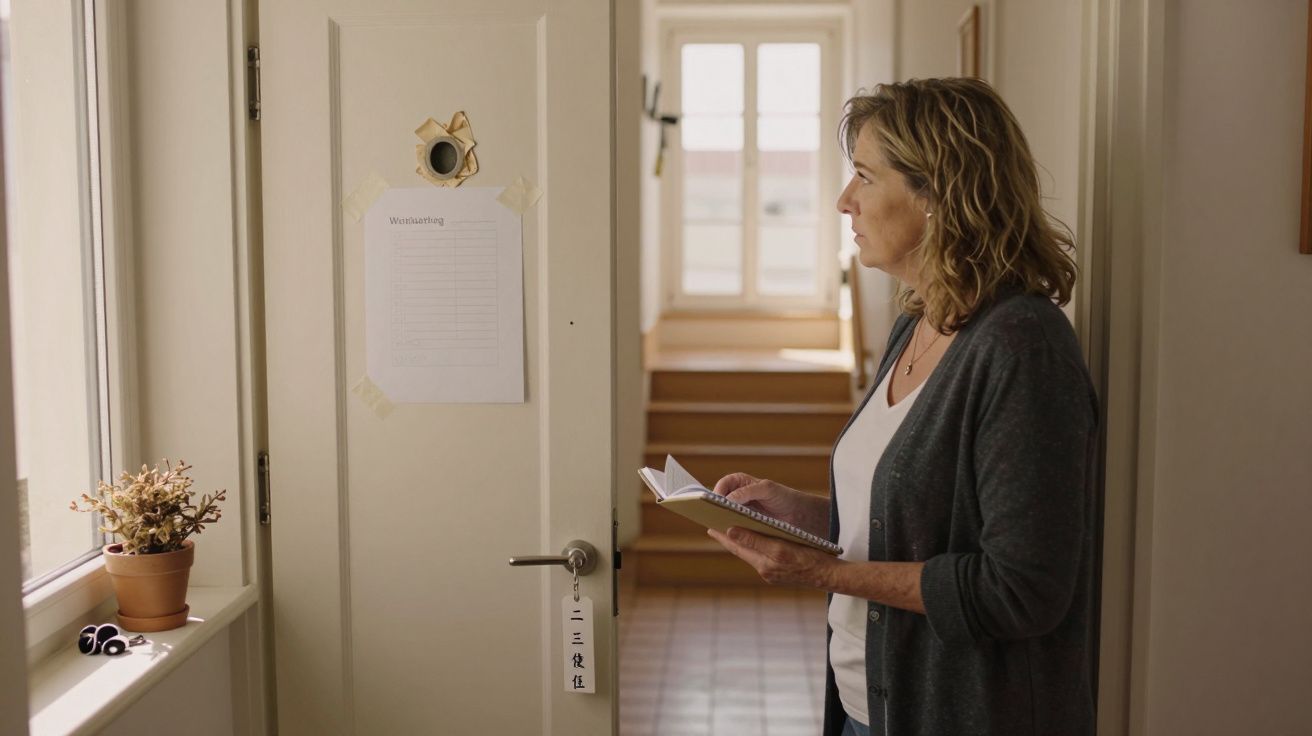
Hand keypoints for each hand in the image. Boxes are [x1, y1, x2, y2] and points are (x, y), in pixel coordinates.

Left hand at [707, 527, 839, 587]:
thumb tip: (731, 531)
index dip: (723, 537)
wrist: (830, 576)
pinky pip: (762, 556)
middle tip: (715, 525)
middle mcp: (764, 569)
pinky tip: (755, 540)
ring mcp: (772, 572)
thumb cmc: (809, 560)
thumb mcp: (780, 548)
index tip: (710, 526)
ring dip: (742, 542)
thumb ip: (755, 540)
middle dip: (730, 538)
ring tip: (732, 530)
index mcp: (763, 563)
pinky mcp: (780, 572)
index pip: (737, 547)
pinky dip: (755, 546)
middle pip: (742, 551)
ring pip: (752, 553)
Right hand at [712, 473, 820, 533]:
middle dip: (715, 507)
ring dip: (721, 520)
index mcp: (741, 482)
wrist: (800, 515)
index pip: (723, 484)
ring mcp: (740, 512)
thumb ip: (747, 491)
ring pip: (725, 515)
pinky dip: (730, 530)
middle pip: (720, 501)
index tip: (717, 501)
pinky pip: (733, 527)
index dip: (718, 491)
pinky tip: (730, 535)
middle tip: (712, 515)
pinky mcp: (745, 526)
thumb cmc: (784, 497)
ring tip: (719, 527)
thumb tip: (728, 500)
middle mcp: (738, 496)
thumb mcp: (767, 490)